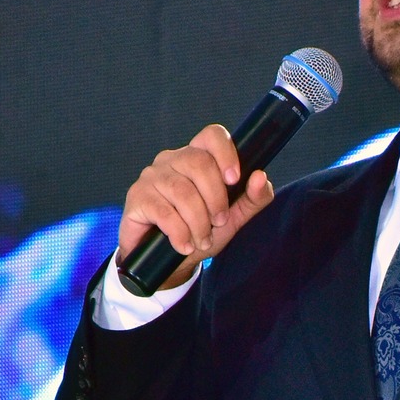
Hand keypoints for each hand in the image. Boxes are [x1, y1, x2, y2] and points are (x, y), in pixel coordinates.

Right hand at [117, 125, 274, 288]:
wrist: (167, 263)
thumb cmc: (198, 233)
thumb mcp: (232, 219)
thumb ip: (252, 199)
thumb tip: (261, 177)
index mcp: (197, 158)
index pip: (212, 136)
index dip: (226, 153)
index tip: (234, 179)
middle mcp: (172, 160)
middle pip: (199, 163)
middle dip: (216, 199)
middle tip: (218, 223)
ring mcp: (152, 176)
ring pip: (182, 191)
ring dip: (198, 222)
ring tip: (201, 240)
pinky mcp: (137, 196)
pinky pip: (164, 212)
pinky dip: (180, 233)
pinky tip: (184, 245)